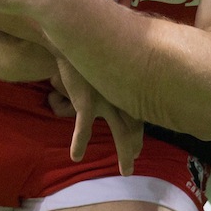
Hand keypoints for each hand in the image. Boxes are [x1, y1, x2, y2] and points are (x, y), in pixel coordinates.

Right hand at [50, 58, 142, 176]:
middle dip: (135, 147)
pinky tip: (76, 156)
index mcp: (126, 87)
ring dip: (125, 153)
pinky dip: (80, 143)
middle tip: (134, 164)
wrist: (72, 38)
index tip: (138, 147)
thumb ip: (104, 81)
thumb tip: (99, 91)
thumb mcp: (101, 66)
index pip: (139, 115)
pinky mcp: (87, 101)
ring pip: (122, 132)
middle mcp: (122, 95)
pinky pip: (85, 128)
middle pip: (135, 127)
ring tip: (127, 172)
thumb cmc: (84, 53)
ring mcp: (107, 100)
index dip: (139, 133)